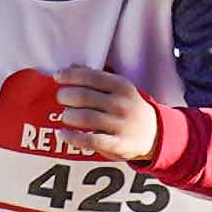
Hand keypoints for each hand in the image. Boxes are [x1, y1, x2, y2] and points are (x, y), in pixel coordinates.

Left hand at [23, 68, 161, 163]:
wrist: (155, 134)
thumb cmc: (130, 107)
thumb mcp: (120, 89)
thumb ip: (98, 77)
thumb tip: (71, 66)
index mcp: (122, 86)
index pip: (91, 77)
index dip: (71, 76)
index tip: (57, 77)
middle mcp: (121, 104)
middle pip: (84, 97)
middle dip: (66, 96)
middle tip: (61, 98)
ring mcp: (120, 125)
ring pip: (84, 118)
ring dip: (68, 116)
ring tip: (66, 116)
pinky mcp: (117, 144)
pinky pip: (89, 141)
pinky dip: (72, 137)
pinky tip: (63, 134)